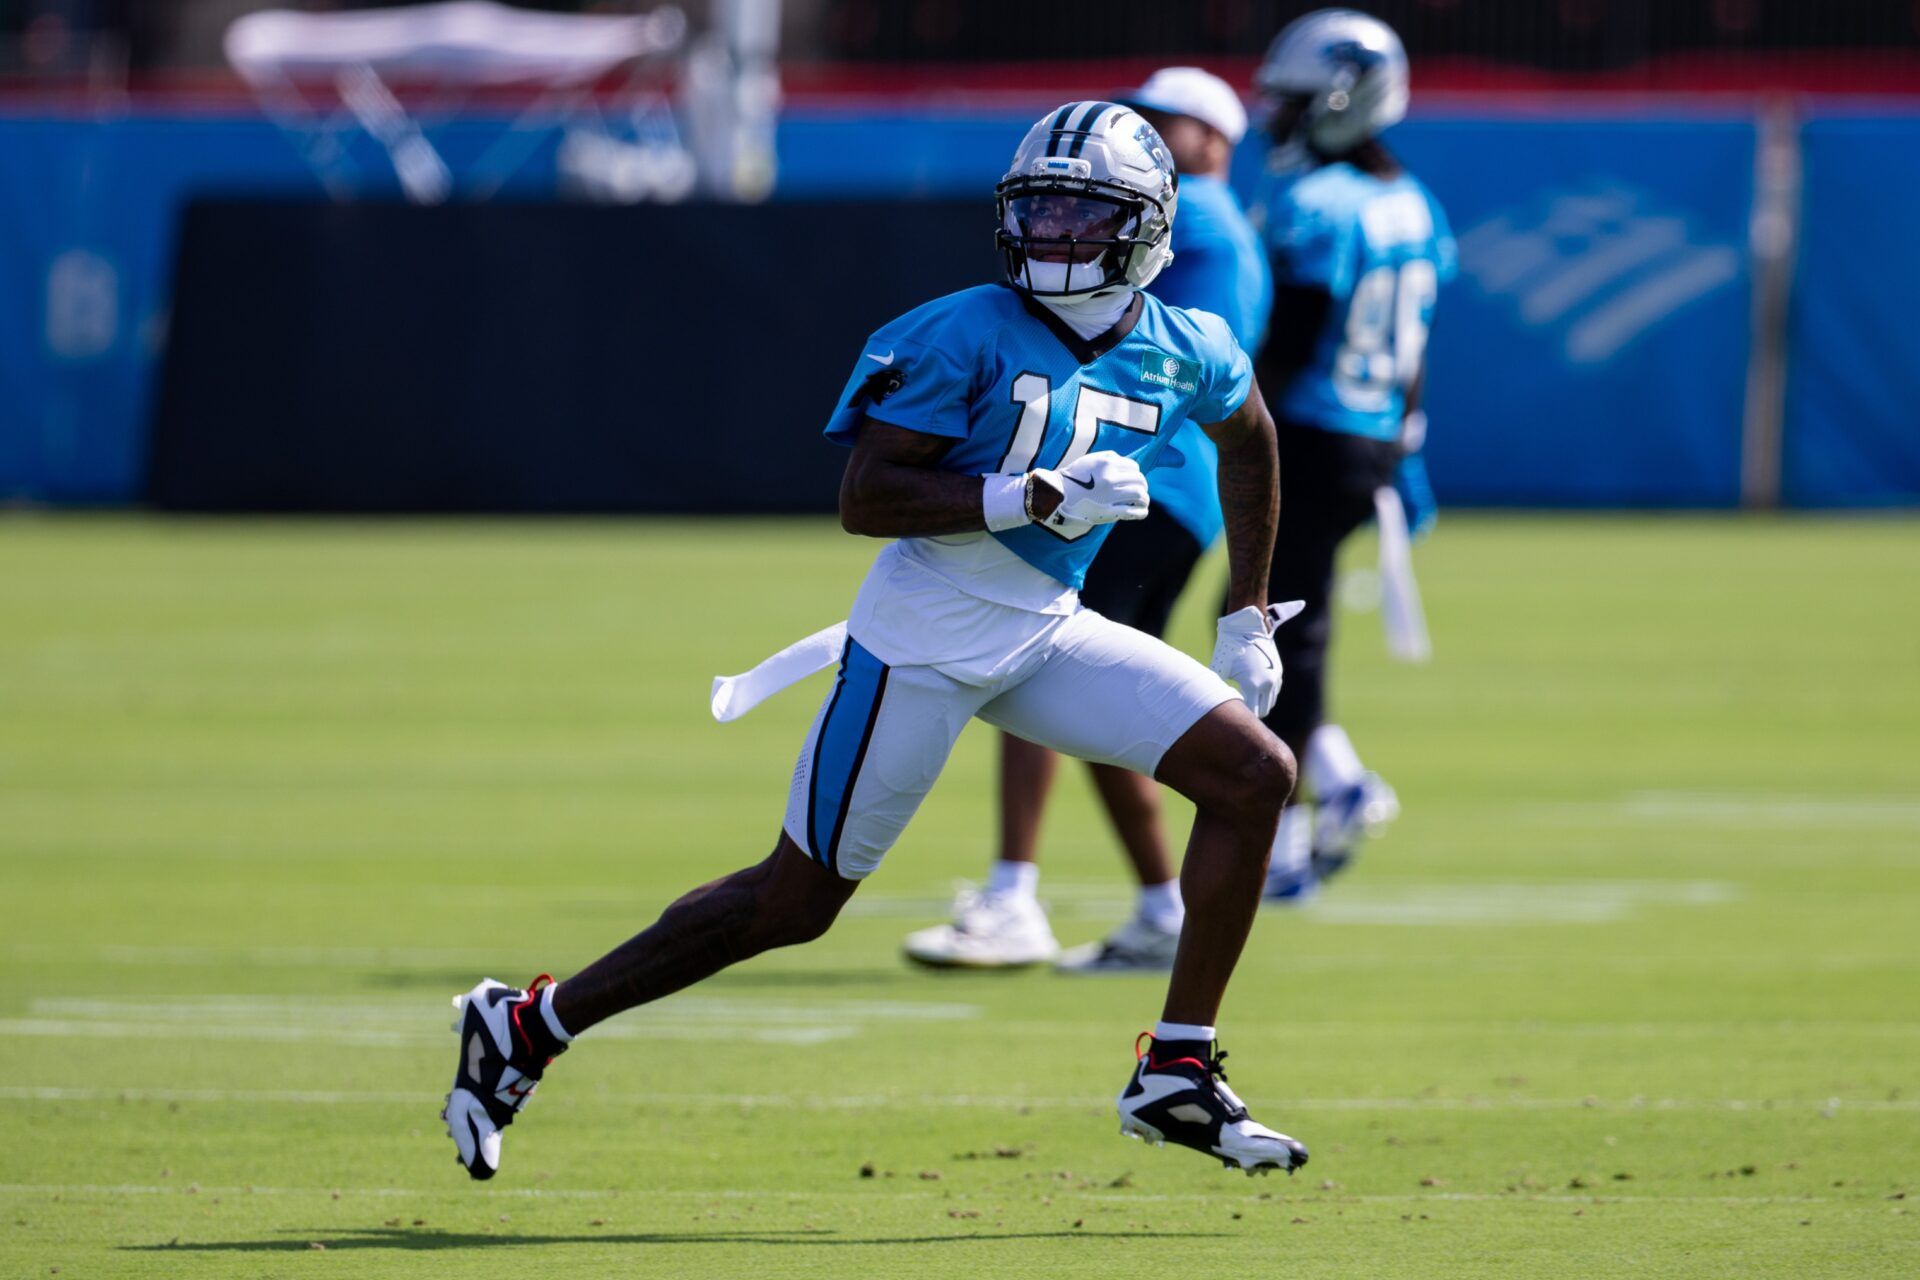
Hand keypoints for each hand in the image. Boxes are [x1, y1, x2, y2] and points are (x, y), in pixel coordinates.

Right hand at [1030, 451, 1148, 531]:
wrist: (1054, 495)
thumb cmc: (1071, 478)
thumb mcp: (1089, 460)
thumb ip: (1107, 458)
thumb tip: (1124, 462)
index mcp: (1107, 463)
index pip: (1133, 466)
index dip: (1136, 473)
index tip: (1133, 479)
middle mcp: (1111, 478)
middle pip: (1139, 480)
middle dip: (1142, 485)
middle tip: (1140, 491)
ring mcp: (1111, 496)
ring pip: (1139, 494)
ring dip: (1144, 499)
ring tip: (1142, 502)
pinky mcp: (1108, 512)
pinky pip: (1132, 512)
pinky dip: (1141, 512)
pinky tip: (1141, 512)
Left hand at [1210, 605, 1283, 717]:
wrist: (1247, 626)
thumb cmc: (1229, 647)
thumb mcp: (1219, 668)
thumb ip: (1219, 688)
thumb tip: (1213, 703)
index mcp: (1252, 685)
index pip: (1252, 713)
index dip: (1242, 715)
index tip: (1233, 714)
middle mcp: (1267, 684)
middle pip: (1263, 711)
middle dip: (1252, 712)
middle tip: (1239, 708)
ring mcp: (1275, 678)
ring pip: (1270, 702)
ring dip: (1260, 704)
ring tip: (1245, 699)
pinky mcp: (1279, 672)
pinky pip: (1274, 692)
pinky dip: (1266, 695)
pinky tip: (1254, 690)